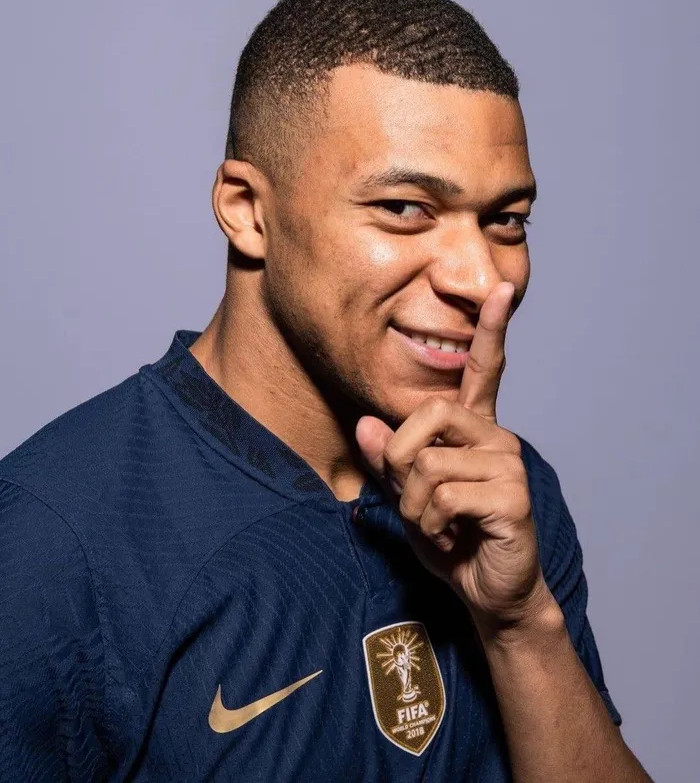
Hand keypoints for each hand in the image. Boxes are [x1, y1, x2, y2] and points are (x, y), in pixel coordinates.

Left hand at [355, 282, 553, 638]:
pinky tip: (451, 537)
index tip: (505, 289)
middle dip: (400, 458)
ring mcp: (508, 464)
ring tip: (437, 525)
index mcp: (475, 430)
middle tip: (412, 498)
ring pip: (428, 462)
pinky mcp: (512, 497)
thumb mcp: (408, 498)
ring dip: (415, 505)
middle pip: (430, 412)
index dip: (493, 328)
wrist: (486, 591)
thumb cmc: (451, 539)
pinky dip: (430, 524)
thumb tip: (367, 424)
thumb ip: (389, 461)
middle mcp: (496, 437)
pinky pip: (444, 496)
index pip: (485, 369)